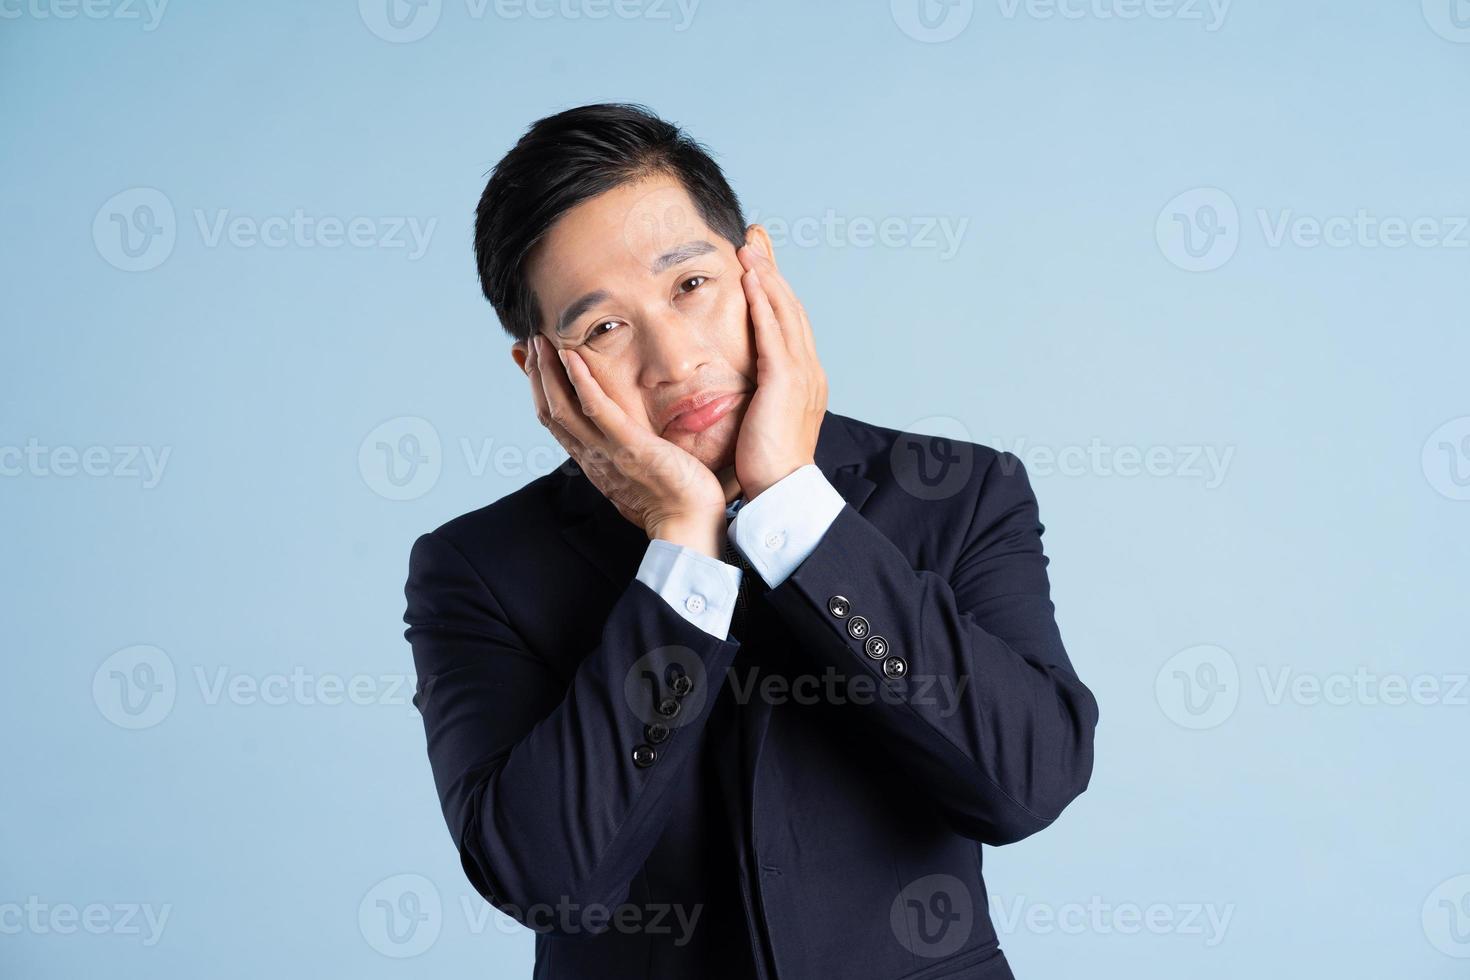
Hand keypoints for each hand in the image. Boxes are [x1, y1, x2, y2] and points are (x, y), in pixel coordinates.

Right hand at [524, 333, 727, 556]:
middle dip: (536, 377)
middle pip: (550, 413)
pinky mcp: (629, 446)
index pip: (558, 424)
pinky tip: (570, 356)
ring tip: (541, 341)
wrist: (690, 526)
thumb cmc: (677, 502)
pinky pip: (596, 409)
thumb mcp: (643, 474)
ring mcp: (608, 452)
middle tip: (529, 345)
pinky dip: (580, 381)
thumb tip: (639, 441)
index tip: (531, 366)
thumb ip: (632, 455)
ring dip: (548, 372)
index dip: (540, 393)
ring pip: (563, 409)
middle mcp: (592, 457)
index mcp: (595, 463)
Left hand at [733, 239, 827, 499]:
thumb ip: (758, 398)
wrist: (783, 491)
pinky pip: (773, 333)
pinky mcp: (784, 381)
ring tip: (750, 246)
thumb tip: (744, 389)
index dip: (774, 290)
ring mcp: (801, 374)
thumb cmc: (768, 466)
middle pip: (791, 307)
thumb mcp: (764, 422)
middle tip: (756, 237)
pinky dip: (764, 303)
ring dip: (768, 276)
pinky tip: (752, 279)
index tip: (759, 264)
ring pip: (785, 312)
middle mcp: (809, 370)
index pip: (789, 323)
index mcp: (804, 380)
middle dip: (773, 269)